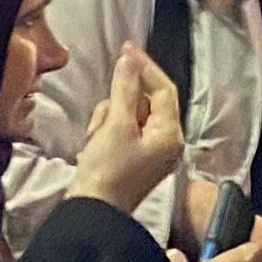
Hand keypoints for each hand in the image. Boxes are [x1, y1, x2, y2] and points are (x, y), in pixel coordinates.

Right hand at [69, 42, 185, 214]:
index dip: (145, 67)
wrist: (91, 212)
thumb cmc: (107, 172)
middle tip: (104, 120)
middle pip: (143, 101)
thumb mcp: (116, 124)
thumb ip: (124, 89)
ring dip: (108, 119)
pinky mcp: (132, 158)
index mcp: (170, 134)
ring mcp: (149, 152)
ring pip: (127, 114)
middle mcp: (166, 142)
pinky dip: (105, 131)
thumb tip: (129, 60)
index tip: (125, 49)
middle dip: (119, 104)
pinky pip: (119, 130)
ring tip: (98, 139)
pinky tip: (95, 147)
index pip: (163, 89)